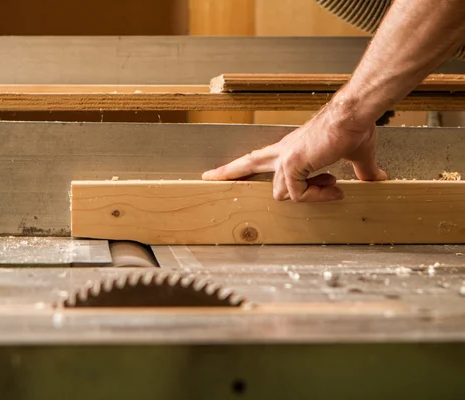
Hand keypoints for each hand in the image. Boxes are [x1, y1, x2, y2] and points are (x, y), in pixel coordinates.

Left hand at [201, 102, 387, 201]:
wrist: (355, 116)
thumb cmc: (353, 128)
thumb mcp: (354, 156)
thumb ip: (361, 171)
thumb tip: (377, 179)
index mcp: (292, 148)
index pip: (260, 157)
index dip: (245, 165)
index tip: (231, 172)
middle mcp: (284, 151)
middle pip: (248, 163)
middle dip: (227, 172)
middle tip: (207, 177)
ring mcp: (286, 158)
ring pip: (281, 192)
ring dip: (309, 196)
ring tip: (333, 189)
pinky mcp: (293, 163)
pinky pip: (298, 194)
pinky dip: (317, 196)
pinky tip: (334, 190)